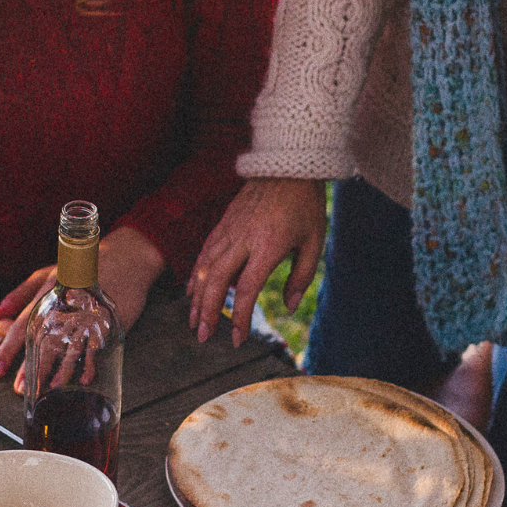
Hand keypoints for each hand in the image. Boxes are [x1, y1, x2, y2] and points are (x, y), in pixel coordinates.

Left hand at [0, 227, 161, 392]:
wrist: (126, 257)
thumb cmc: (80, 268)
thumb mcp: (46, 274)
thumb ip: (18, 295)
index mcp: (47, 292)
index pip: (22, 324)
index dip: (9, 349)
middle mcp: (66, 302)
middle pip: (44, 338)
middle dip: (30, 366)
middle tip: (19, 388)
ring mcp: (89, 311)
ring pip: (70, 345)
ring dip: (59, 370)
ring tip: (49, 389)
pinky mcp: (111, 319)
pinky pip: (98, 344)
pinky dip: (90, 364)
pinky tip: (83, 379)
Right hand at [188, 179, 325, 345]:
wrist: (288, 167)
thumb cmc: (305, 206)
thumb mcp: (314, 242)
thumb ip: (301, 277)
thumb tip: (289, 307)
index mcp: (267, 246)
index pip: (246, 289)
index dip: (238, 317)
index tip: (237, 339)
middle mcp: (243, 239)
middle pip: (216, 281)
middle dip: (207, 311)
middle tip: (202, 336)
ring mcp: (229, 230)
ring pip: (204, 267)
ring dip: (196, 297)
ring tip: (193, 320)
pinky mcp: (224, 222)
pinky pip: (205, 252)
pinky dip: (196, 274)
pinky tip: (192, 291)